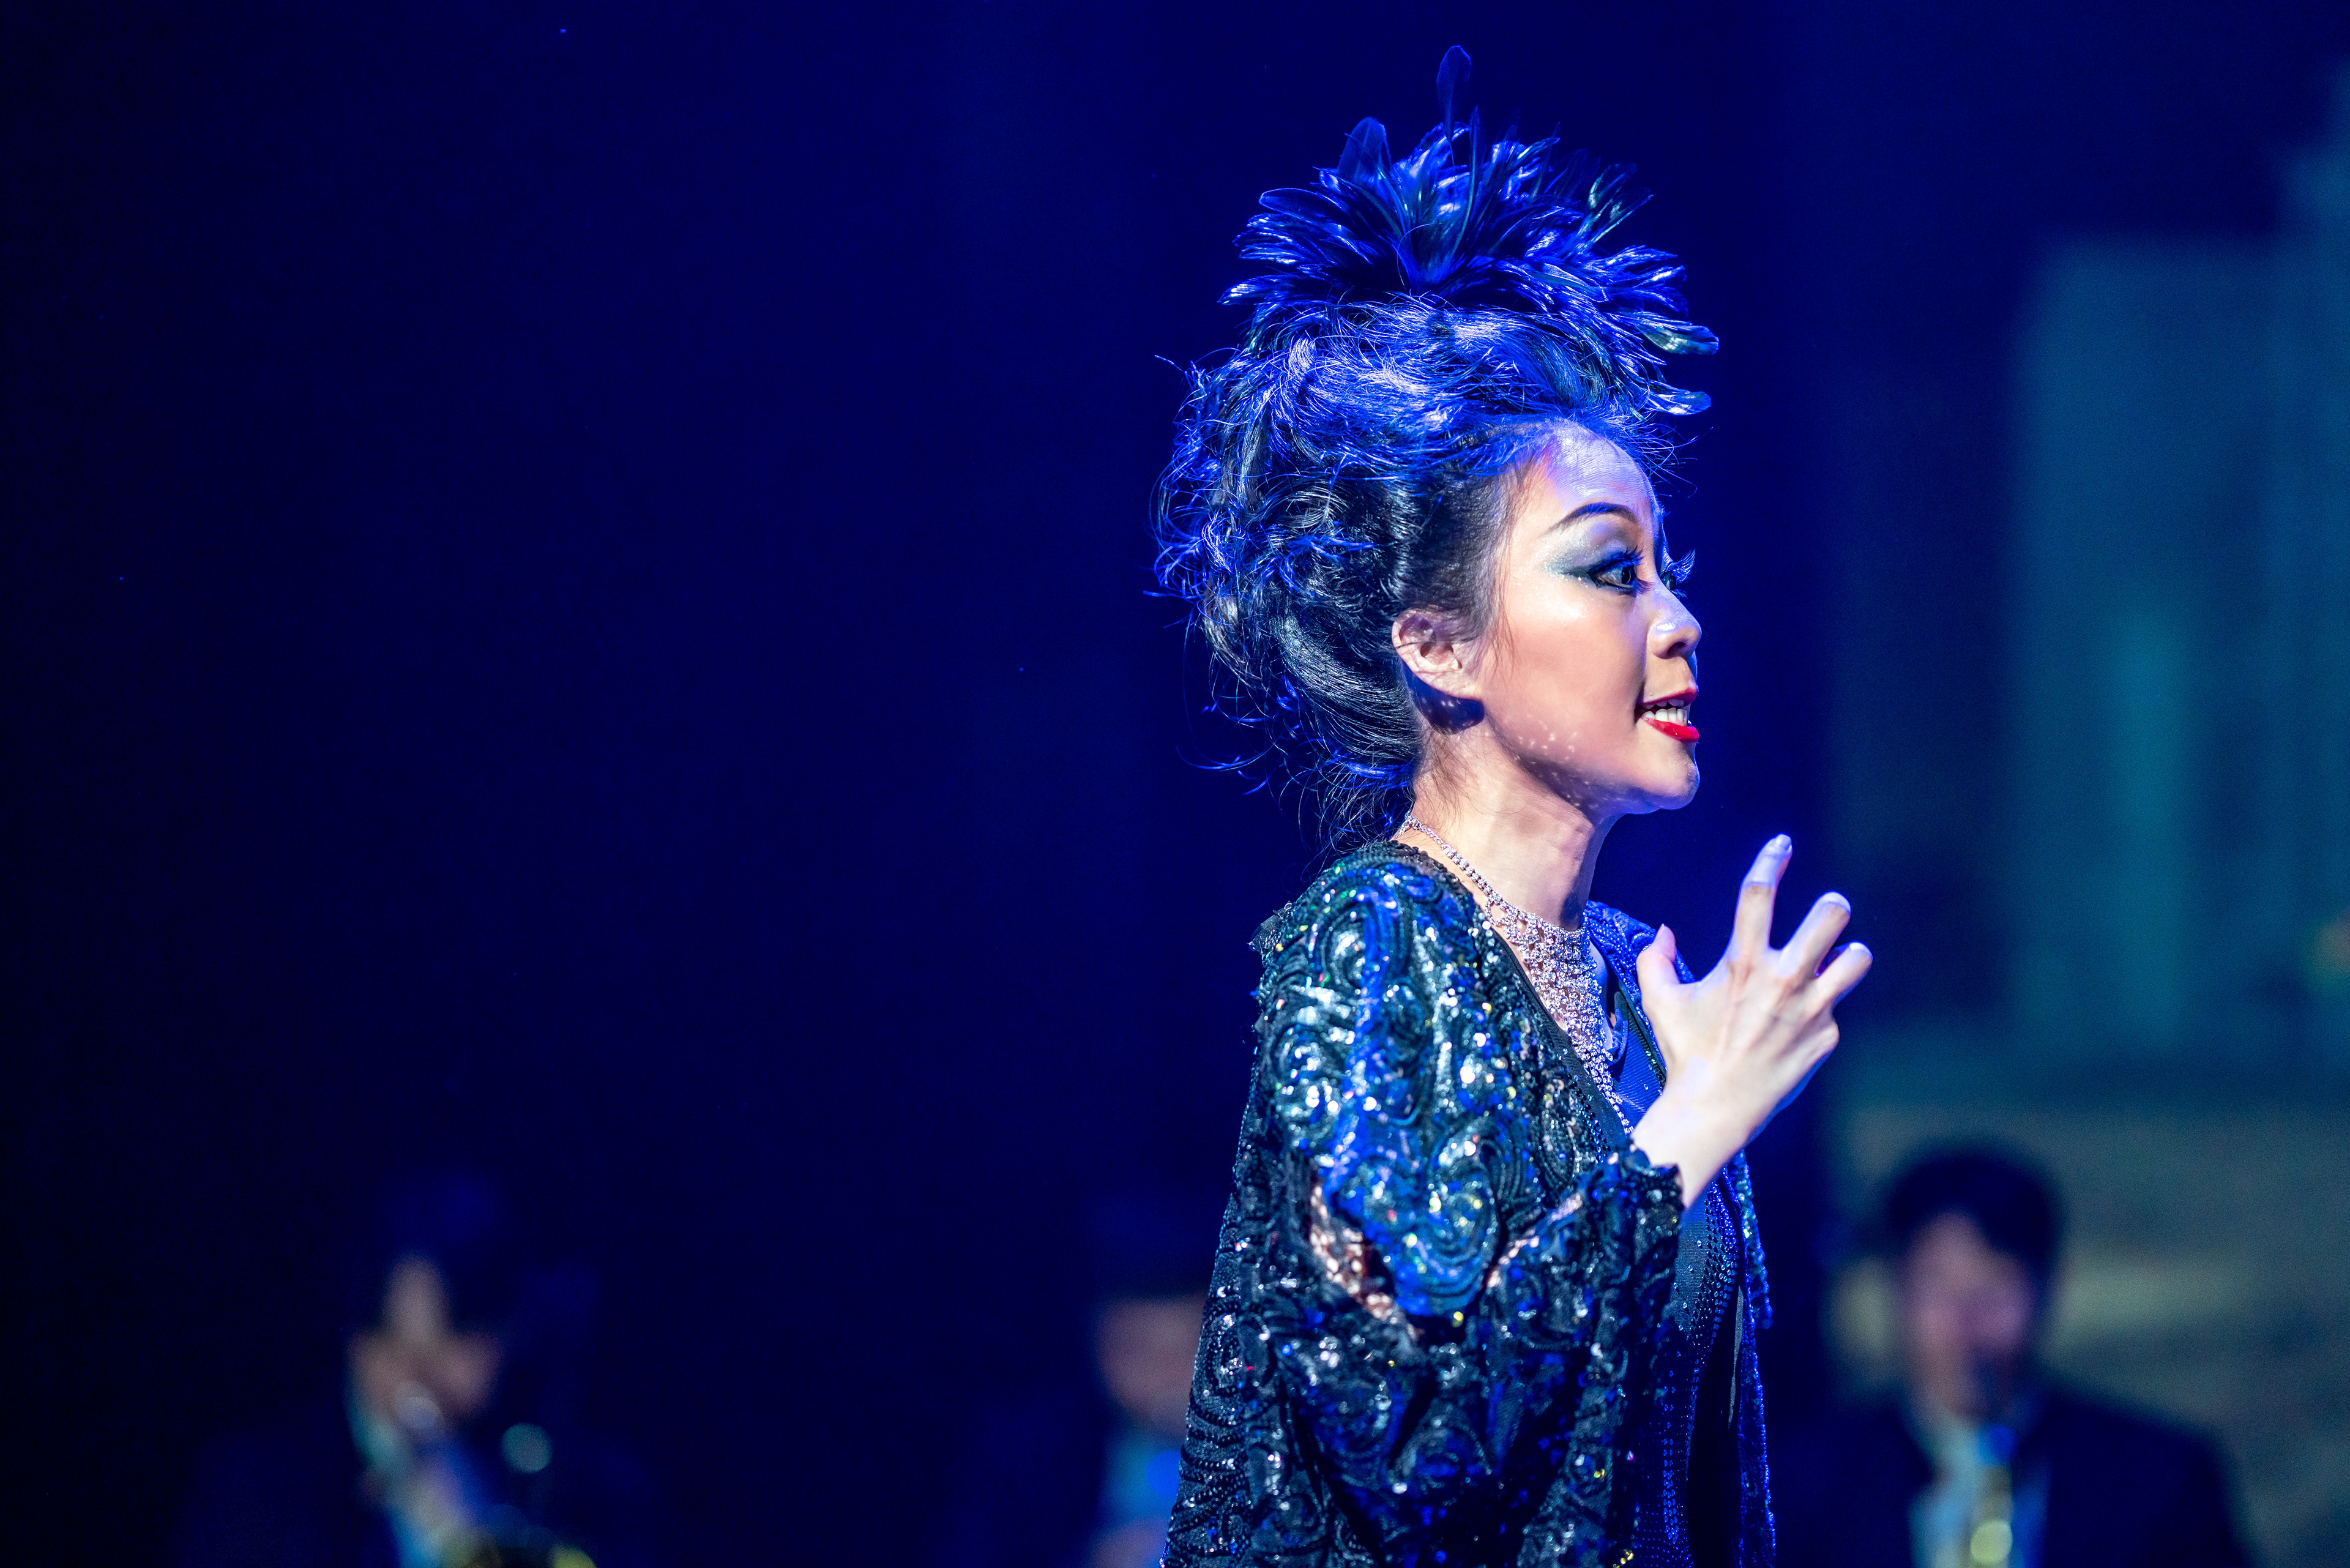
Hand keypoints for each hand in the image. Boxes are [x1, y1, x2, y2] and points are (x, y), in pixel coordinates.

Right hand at [1629, 835, 1870, 1205]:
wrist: (1714, 1107)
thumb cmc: (1685, 1051)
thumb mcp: (1661, 1001)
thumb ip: (1655, 959)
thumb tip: (1664, 933)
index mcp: (1743, 962)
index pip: (1758, 893)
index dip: (1772, 860)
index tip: (1782, 845)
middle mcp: (1784, 979)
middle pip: (1831, 915)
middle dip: (1832, 905)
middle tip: (1829, 909)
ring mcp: (1812, 1009)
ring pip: (1857, 957)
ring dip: (1847, 954)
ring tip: (1836, 960)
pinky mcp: (1827, 1037)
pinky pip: (1835, 1010)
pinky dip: (1820, 1013)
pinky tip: (1798, 1029)